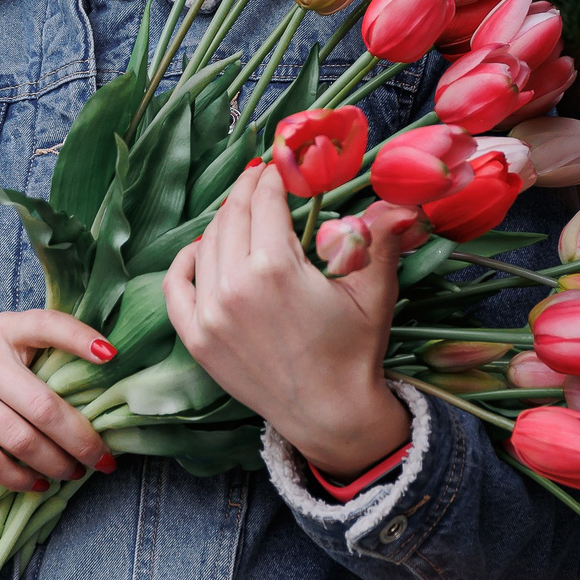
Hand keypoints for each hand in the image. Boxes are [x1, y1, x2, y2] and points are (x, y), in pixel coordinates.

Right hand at [0, 311, 117, 491]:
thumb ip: (37, 355)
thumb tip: (100, 394)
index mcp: (4, 330)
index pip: (45, 324)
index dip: (79, 338)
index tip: (111, 356)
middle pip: (43, 406)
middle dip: (82, 439)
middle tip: (105, 459)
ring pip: (21, 440)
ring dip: (56, 463)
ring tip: (75, 473)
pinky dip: (21, 479)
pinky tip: (39, 484)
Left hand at [162, 164, 410, 477]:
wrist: (329, 414)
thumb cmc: (355, 352)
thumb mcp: (375, 291)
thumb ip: (381, 239)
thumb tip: (404, 202)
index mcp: (276, 268)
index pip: (265, 200)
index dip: (273, 175)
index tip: (280, 164)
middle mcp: (234, 287)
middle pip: (233, 216)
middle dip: (248, 190)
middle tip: (261, 177)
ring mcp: (209, 314)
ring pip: (206, 244)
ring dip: (224, 221)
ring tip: (243, 212)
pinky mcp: (196, 338)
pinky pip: (175, 284)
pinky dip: (186, 259)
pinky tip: (202, 248)